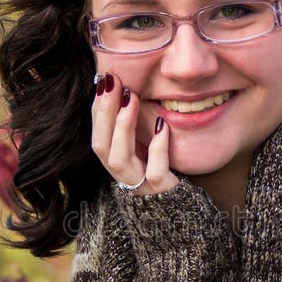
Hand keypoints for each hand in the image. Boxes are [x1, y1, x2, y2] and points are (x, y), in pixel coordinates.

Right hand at [91, 72, 178, 194]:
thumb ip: (134, 122)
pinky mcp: (160, 190)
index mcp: (114, 160)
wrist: (184, 201)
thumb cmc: (164, 165)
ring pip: (119, 159)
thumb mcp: (146, 141)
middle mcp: (121, 174)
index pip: (97, 133)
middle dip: (104, 112)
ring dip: (122, 126)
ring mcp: (139, 184)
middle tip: (114, 84)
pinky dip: (157, 148)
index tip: (103, 80)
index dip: (97, 108)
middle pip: (101, 145)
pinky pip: (155, 172)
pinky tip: (161, 126)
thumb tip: (124, 86)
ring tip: (131, 99)